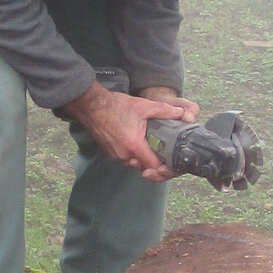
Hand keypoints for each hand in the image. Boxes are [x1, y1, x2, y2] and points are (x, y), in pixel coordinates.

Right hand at [66, 82, 199, 179]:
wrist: (91, 106)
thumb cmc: (116, 105)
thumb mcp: (143, 105)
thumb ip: (164, 111)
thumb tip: (181, 113)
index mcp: (134, 145)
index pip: (154, 167)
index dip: (164, 167)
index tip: (171, 161)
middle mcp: (124, 155)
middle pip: (145, 167)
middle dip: (154, 162)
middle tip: (164, 152)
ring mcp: (115, 156)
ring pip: (134, 164)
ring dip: (143, 159)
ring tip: (151, 147)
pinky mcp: (109, 153)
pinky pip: (126, 159)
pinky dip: (133, 155)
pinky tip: (138, 143)